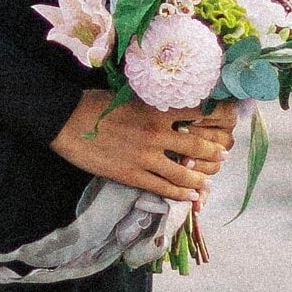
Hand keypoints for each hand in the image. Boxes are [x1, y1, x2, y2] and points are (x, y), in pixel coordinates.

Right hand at [51, 91, 236, 199]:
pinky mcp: (132, 175)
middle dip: (215, 152)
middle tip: (224, 155)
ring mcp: (146, 157)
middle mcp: (158, 133)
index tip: (226, 121)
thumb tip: (173, 106)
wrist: (66, 121)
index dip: (218, 117)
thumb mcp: (130, 94)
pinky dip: (181, 193)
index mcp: (158, 109)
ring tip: (208, 181)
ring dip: (201, 178)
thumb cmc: (95, 102)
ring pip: (185, 172)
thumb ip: (154, 103)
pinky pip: (164, 188)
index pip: (201, 112)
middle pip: (199, 145)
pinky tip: (191, 196)